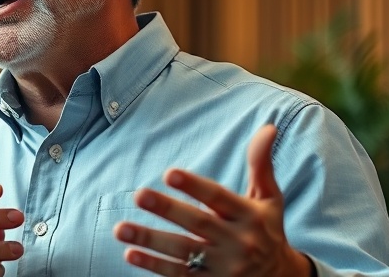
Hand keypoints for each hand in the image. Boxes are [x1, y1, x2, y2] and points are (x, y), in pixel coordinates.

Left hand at [113, 125, 311, 275]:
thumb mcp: (269, 199)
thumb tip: (267, 127)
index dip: (195, 186)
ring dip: (150, 240)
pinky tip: (130, 254)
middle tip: (138, 194)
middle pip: (198, 224)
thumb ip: (261, 164)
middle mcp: (237, 242)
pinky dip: (154, 266)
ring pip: (183, 252)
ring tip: (120, 229)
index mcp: (249, 216)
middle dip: (167, 209)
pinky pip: (179, 275)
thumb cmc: (268, 229)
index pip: (219, 198)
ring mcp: (223, 267)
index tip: (170, 173)